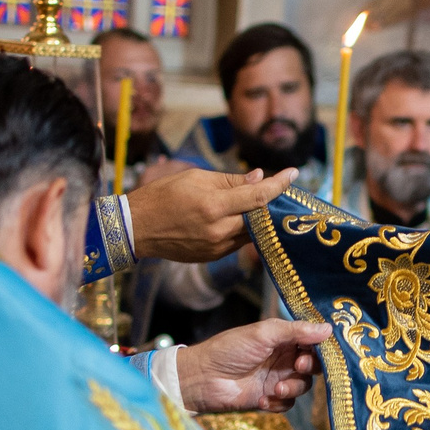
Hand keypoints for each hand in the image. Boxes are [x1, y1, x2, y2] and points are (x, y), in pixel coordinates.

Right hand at [129, 166, 299, 262]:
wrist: (136, 228)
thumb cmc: (162, 196)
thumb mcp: (195, 178)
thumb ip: (230, 180)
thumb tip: (258, 178)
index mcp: (214, 206)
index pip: (257, 196)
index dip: (279, 185)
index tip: (294, 173)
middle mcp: (219, 230)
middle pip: (259, 217)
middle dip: (271, 202)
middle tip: (278, 188)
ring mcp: (216, 247)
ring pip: (250, 232)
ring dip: (258, 218)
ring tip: (259, 202)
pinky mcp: (212, 257)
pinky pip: (237, 242)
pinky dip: (242, 229)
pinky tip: (239, 218)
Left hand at [175, 319, 327, 411]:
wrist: (202, 378)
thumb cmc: (228, 349)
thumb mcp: (263, 334)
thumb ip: (296, 330)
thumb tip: (328, 328)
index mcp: (282, 338)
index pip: (312, 342)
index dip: (319, 347)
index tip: (320, 351)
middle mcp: (283, 358)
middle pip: (313, 366)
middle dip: (309, 368)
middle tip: (299, 366)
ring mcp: (277, 379)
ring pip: (303, 386)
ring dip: (293, 387)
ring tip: (276, 387)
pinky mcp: (269, 399)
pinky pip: (288, 404)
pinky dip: (279, 403)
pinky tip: (262, 400)